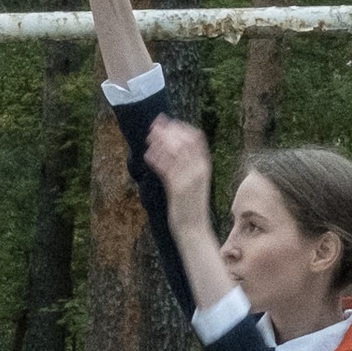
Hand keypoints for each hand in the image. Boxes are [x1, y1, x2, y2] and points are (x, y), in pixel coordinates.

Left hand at [144, 114, 213, 230]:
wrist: (194, 229)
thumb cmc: (191, 205)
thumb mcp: (194, 181)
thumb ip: (188, 165)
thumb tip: (176, 150)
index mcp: (205, 166)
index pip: (196, 138)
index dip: (181, 127)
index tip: (168, 121)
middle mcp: (199, 170)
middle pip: (184, 141)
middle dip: (168, 130)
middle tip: (154, 125)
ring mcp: (189, 179)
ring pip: (174, 152)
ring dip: (160, 141)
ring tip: (149, 137)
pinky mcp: (177, 188)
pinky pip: (165, 168)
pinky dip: (156, 159)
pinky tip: (147, 155)